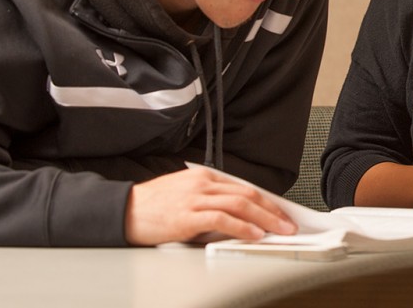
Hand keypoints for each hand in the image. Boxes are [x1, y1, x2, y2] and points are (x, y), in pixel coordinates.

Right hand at [125, 167, 295, 245]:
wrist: (123, 210)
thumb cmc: (153, 206)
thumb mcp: (186, 196)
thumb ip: (211, 201)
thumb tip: (241, 217)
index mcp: (204, 177)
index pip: (244, 187)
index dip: (266, 201)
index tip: (281, 212)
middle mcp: (202, 184)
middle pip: (247, 195)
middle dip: (272, 210)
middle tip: (289, 223)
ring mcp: (195, 199)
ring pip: (240, 205)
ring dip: (265, 219)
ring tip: (280, 230)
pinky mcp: (187, 216)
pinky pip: (222, 219)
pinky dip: (242, 227)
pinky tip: (254, 234)